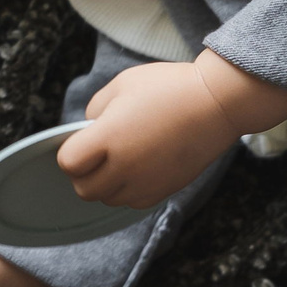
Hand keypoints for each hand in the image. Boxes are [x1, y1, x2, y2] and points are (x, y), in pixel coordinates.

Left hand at [59, 58, 243, 208]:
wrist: (217, 103)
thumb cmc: (170, 87)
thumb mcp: (123, 84)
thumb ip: (96, 110)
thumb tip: (88, 131)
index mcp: (109, 137)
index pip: (69, 163)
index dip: (70, 151)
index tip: (82, 140)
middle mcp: (125, 166)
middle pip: (84, 190)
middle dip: (84, 173)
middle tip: (96, 154)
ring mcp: (146, 182)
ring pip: (108, 200)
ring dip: (106, 184)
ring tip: (120, 159)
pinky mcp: (165, 190)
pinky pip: (133, 202)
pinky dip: (129, 190)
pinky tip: (138, 168)